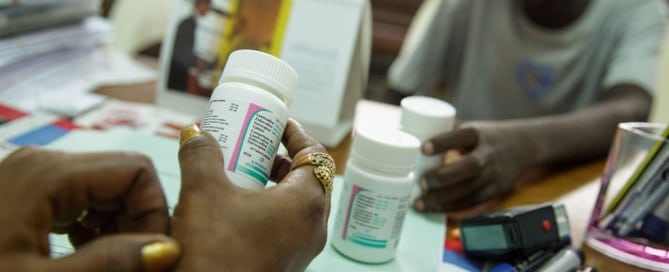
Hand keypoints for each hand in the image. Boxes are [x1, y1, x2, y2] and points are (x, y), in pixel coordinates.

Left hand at [0, 148, 178, 270]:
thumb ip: (107, 262)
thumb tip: (168, 249)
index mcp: (49, 174)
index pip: (138, 171)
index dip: (155, 213)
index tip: (152, 254)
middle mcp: (44, 162)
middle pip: (125, 177)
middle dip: (140, 221)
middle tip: (133, 264)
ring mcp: (35, 174)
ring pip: (107, 188)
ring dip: (120, 225)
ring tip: (110, 262)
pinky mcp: (29, 189)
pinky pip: (82, 196)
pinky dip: (97, 224)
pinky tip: (86, 252)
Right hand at [172, 119, 329, 270]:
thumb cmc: (216, 254)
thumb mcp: (203, 193)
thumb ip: (200, 155)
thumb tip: (196, 132)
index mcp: (305, 203)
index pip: (315, 154)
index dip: (296, 134)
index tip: (276, 122)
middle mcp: (312, 227)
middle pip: (309, 179)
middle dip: (282, 158)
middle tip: (255, 146)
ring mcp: (302, 250)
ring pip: (297, 205)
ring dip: (275, 184)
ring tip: (243, 174)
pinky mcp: (287, 265)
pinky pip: (287, 227)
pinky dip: (270, 209)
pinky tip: (236, 210)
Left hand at [414, 121, 536, 214]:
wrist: (524, 147)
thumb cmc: (487, 136)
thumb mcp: (472, 127)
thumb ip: (446, 131)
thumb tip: (408, 130)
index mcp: (478, 134)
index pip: (461, 136)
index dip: (442, 142)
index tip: (423, 148)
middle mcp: (487, 155)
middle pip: (468, 167)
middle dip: (443, 177)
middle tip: (422, 182)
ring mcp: (493, 175)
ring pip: (468, 190)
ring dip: (442, 199)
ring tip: (420, 203)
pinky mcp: (494, 191)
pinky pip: (472, 202)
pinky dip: (452, 208)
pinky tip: (434, 209)